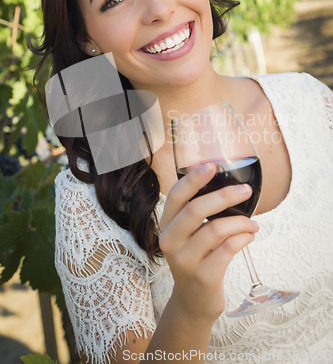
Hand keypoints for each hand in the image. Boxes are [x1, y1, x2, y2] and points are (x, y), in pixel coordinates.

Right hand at [159, 163, 258, 321]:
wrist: (194, 301)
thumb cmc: (197, 258)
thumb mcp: (189, 235)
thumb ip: (198, 214)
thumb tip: (229, 185)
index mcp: (166, 225)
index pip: (176, 196)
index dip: (193, 178)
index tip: (212, 166)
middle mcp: (170, 241)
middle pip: (196, 209)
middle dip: (225, 195)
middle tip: (246, 190)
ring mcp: (185, 261)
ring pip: (216, 229)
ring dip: (241, 222)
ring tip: (252, 222)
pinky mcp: (203, 276)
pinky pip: (229, 248)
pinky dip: (243, 237)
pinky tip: (250, 235)